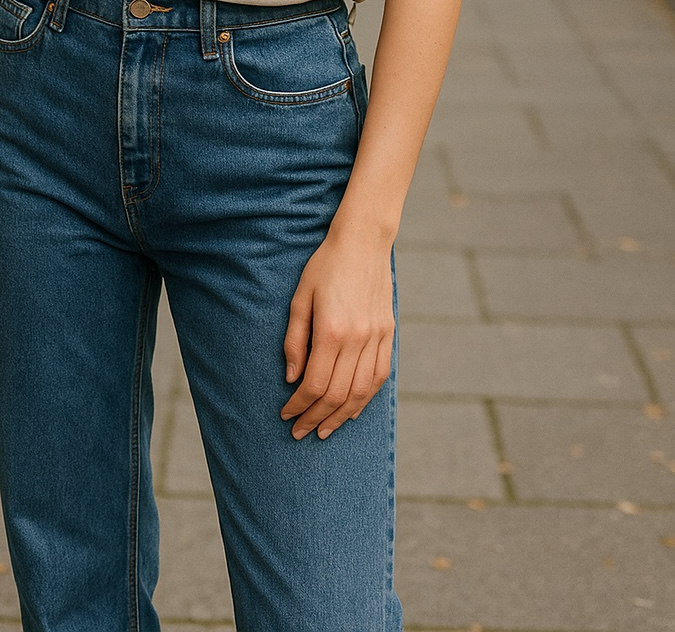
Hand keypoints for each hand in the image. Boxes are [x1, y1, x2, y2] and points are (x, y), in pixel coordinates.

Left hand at [280, 227, 393, 438]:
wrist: (363, 243)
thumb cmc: (325, 266)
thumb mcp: (300, 298)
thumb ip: (295, 340)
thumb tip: (292, 378)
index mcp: (332, 331)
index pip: (314, 384)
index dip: (299, 405)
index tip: (286, 414)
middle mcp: (358, 339)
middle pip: (336, 394)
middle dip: (316, 417)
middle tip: (300, 431)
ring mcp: (377, 338)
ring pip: (361, 392)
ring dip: (341, 416)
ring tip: (325, 429)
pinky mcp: (388, 334)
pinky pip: (380, 377)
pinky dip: (366, 398)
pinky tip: (353, 410)